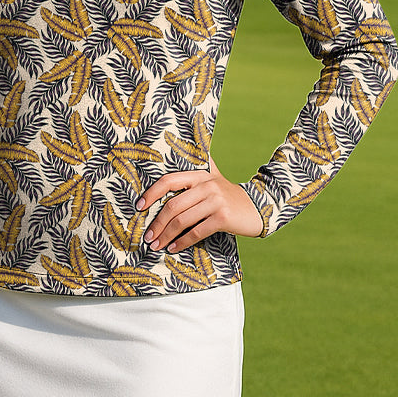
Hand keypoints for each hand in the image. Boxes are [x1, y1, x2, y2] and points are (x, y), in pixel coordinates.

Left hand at [138, 157, 263, 253]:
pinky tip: (173, 248)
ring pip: (182, 220)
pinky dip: (182, 242)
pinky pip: (196, 232)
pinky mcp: (223, 218)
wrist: (258, 207)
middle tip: (147, 236)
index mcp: (199, 174)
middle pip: (173, 205)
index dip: (151, 193)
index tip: (138, 206)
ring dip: (166, 235)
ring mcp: (215, 201)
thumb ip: (196, 169)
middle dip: (157, 223)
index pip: (169, 180)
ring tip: (156, 244)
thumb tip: (174, 148)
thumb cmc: (228, 196)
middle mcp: (206, 185)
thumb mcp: (213, 178)